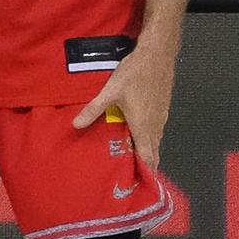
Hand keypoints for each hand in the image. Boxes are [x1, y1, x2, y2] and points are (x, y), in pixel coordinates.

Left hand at [72, 40, 176, 170]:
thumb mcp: (110, 92)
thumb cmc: (135, 73)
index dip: (145, 172)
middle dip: (144, 164)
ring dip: (147, 150)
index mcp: (143, 126)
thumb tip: (75, 125)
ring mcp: (161, 116)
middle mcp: (155, 124)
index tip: (138, 184)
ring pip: (156, 139)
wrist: (157, 53)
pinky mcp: (163, 106)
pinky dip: (150, 136)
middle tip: (132, 175)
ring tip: (134, 158)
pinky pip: (157, 128)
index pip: (148, 156)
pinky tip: (139, 133)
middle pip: (153, 151)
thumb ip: (93, 110)